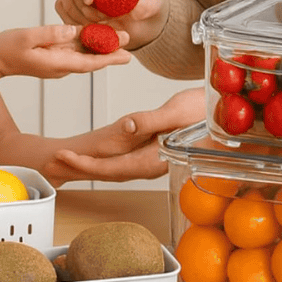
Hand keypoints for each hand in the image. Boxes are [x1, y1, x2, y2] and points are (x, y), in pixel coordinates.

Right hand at [0, 24, 130, 79]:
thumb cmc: (6, 48)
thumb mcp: (27, 37)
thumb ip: (50, 34)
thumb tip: (73, 30)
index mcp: (56, 62)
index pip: (89, 62)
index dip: (109, 58)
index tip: (127, 55)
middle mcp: (61, 65)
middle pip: (92, 59)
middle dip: (111, 51)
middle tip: (130, 41)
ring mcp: (58, 62)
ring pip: (85, 54)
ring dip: (102, 47)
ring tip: (121, 37)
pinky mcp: (54, 57)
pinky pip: (76, 51)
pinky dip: (89, 44)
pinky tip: (98, 35)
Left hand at [46, 87, 204, 183]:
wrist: (230, 117)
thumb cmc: (207, 110)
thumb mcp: (178, 111)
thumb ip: (150, 121)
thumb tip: (125, 127)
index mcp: (155, 157)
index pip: (112, 167)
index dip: (86, 164)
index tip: (62, 157)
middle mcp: (152, 163)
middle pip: (108, 171)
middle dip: (79, 169)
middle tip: (50, 164)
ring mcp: (154, 158)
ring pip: (114, 167)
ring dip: (89, 165)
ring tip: (64, 159)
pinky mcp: (156, 150)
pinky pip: (124, 159)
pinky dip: (105, 159)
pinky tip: (95, 157)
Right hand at [55, 0, 166, 49]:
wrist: (143, 22)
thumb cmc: (146, 8)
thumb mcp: (148, 2)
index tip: (90, 0)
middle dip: (83, 2)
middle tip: (100, 19)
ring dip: (78, 12)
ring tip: (98, 24)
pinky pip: (62, 5)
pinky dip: (71, 19)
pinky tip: (88, 27)